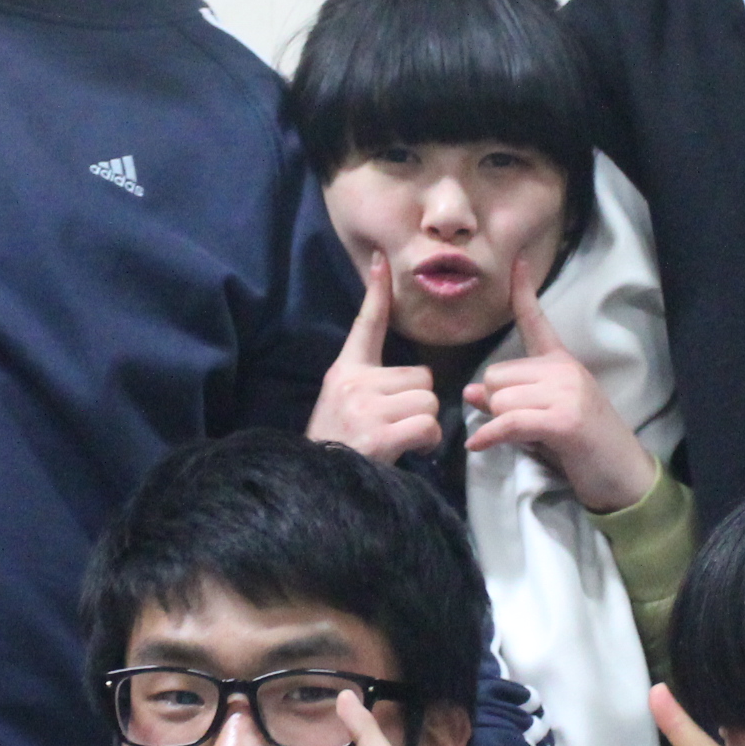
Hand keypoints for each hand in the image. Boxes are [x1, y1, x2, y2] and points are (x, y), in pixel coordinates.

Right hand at [306, 256, 441, 463]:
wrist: (314, 484)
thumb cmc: (338, 445)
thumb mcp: (343, 404)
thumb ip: (372, 384)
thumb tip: (416, 380)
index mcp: (345, 371)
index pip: (367, 325)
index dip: (376, 292)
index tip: (382, 261)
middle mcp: (353, 383)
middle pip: (422, 376)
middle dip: (419, 402)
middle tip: (395, 425)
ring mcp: (365, 408)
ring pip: (430, 401)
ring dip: (424, 424)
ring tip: (398, 439)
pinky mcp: (379, 434)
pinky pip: (428, 425)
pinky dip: (427, 442)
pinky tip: (407, 450)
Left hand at [465, 258, 658, 511]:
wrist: (624, 478)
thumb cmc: (583, 450)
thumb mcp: (542, 421)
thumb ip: (509, 403)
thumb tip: (472, 392)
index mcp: (563, 363)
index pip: (537, 322)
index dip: (524, 292)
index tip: (518, 261)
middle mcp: (565, 370)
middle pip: (497, 375)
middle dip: (497, 405)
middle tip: (522, 429)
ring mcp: (567, 392)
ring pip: (500, 399)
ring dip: (500, 425)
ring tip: (530, 440)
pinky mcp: (564, 419)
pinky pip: (509, 421)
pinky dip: (491, 436)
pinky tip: (479, 446)